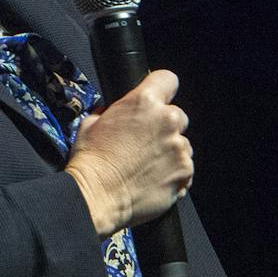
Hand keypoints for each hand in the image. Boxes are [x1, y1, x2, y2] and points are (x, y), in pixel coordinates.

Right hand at [66, 69, 192, 238]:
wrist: (97, 197)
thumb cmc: (91, 162)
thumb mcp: (91, 122)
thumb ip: (111, 111)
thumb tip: (113, 112)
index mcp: (143, 102)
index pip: (168, 79)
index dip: (163, 89)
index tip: (160, 98)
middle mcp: (166, 121)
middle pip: (178, 115)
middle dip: (165, 127)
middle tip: (146, 143)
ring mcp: (178, 147)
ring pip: (183, 144)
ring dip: (170, 152)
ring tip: (147, 166)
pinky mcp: (184, 172)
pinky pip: (186, 169)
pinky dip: (175, 174)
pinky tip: (154, 180)